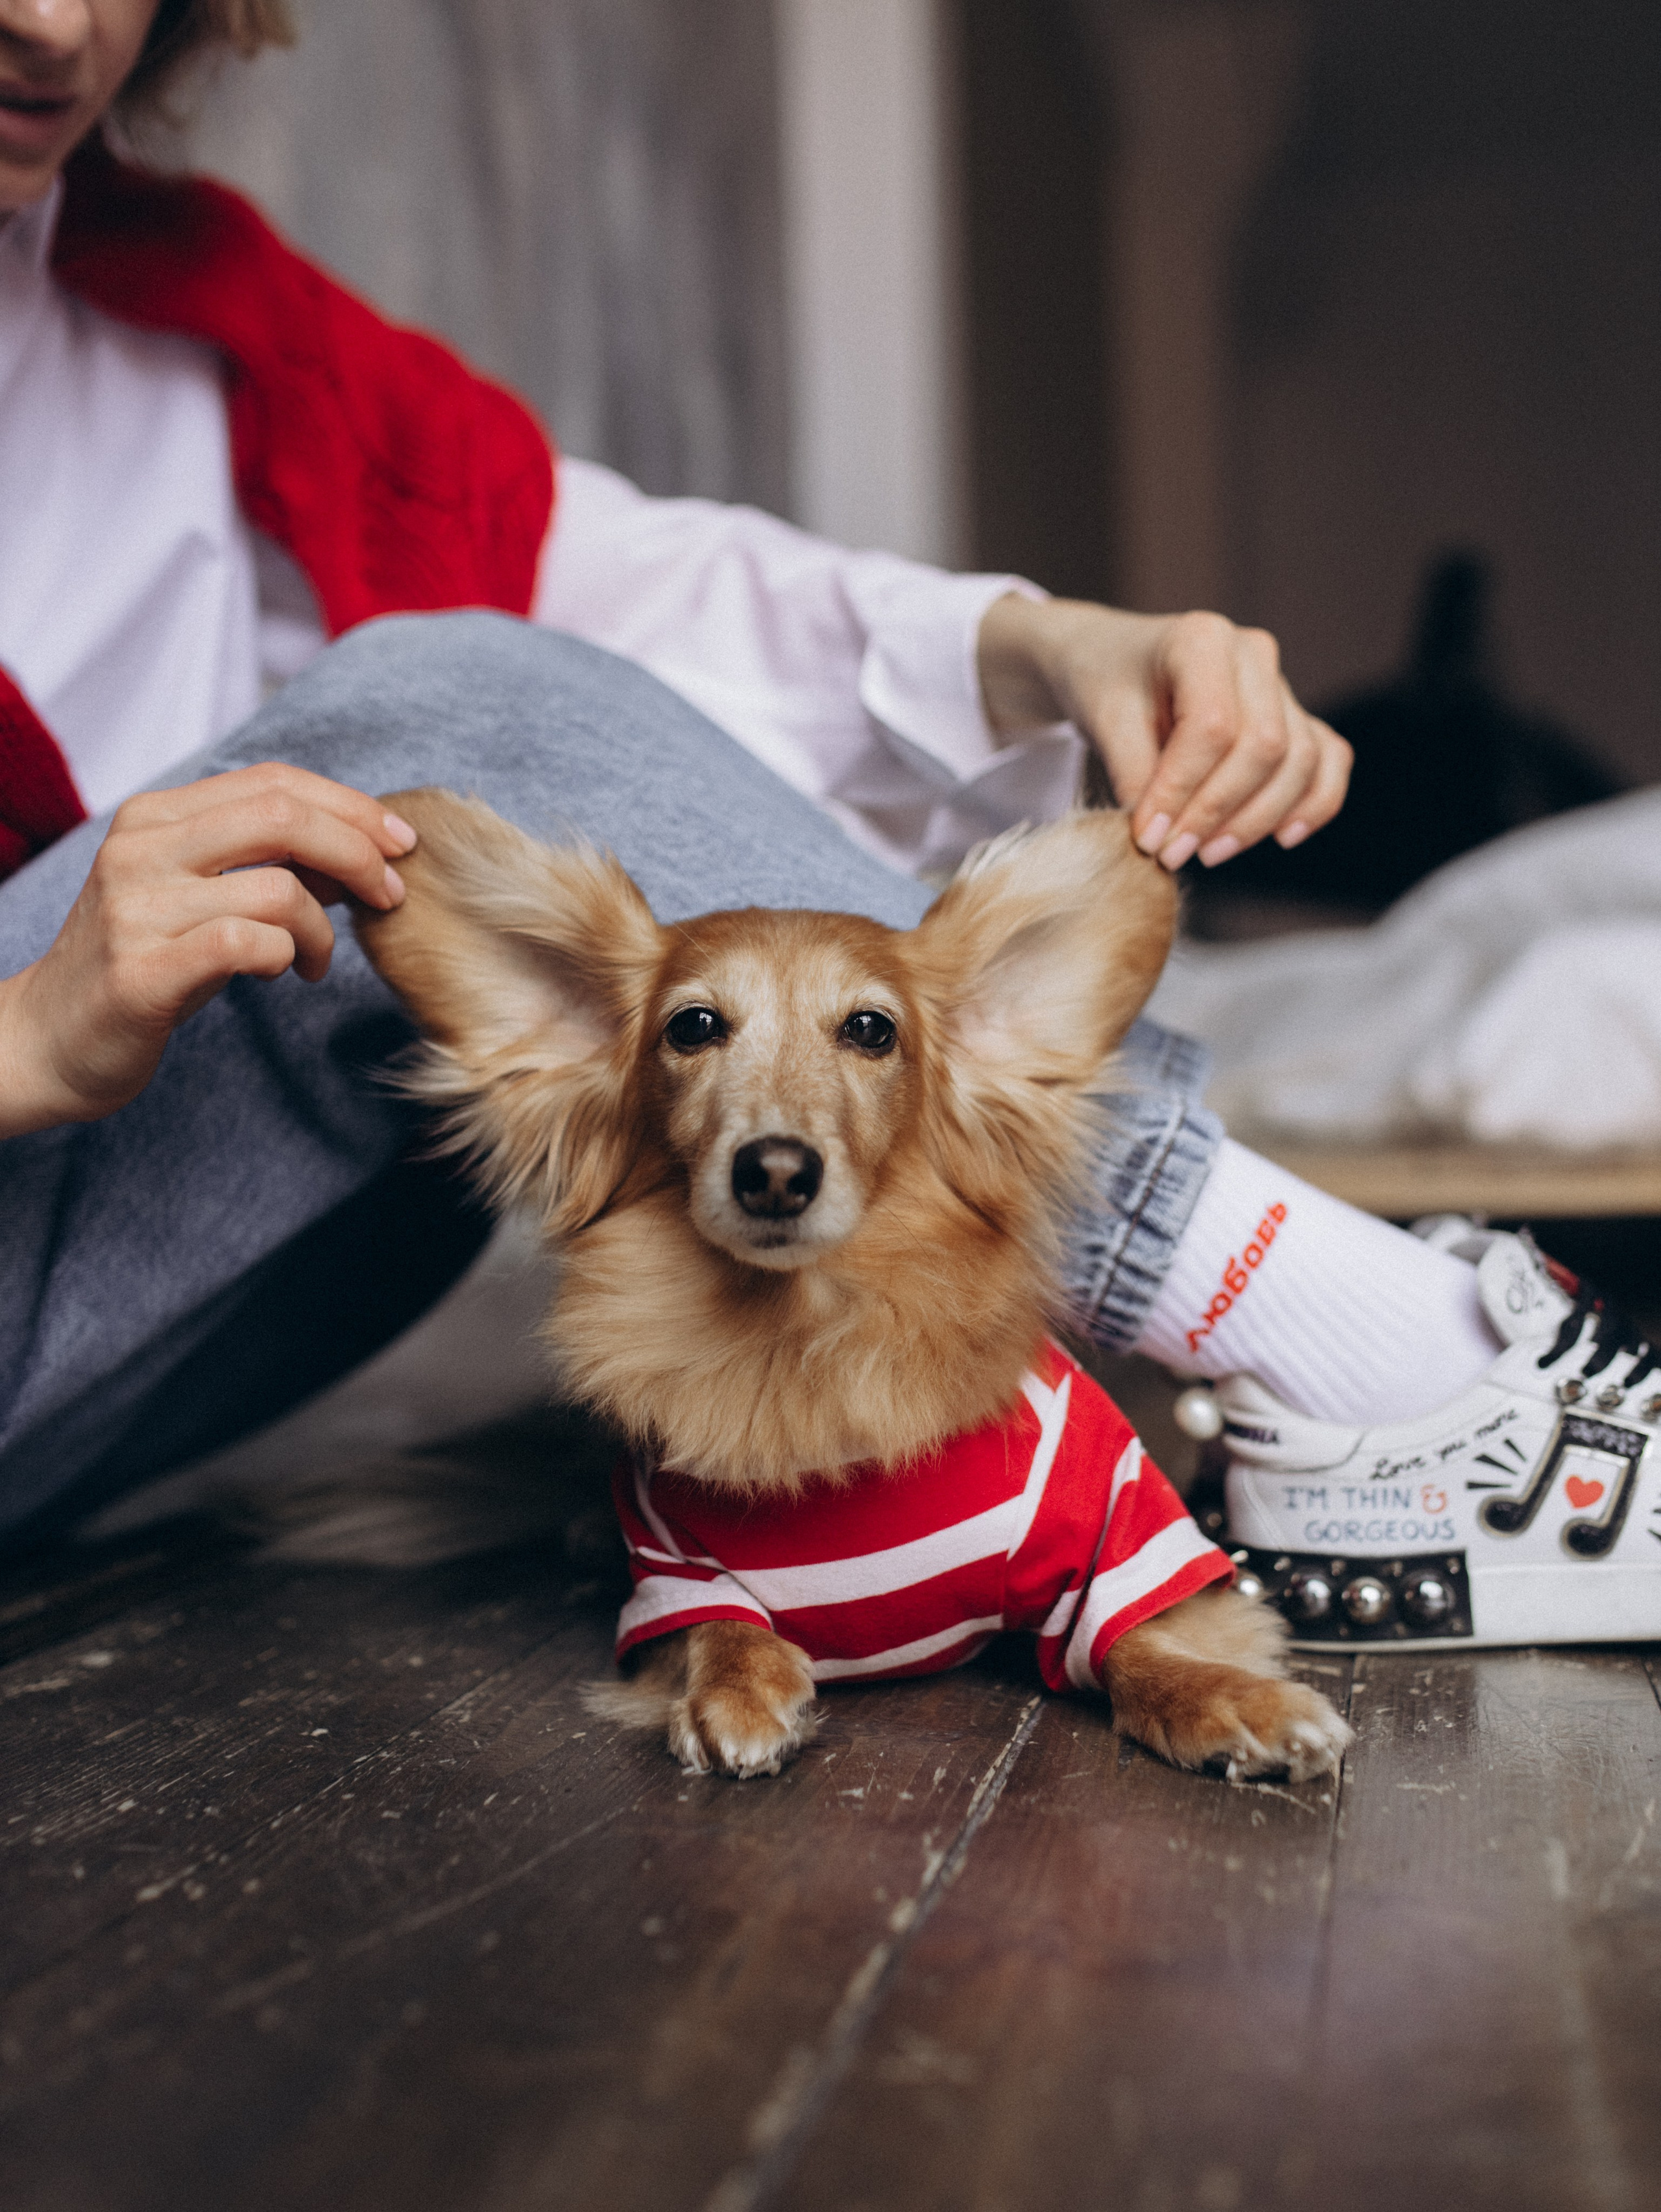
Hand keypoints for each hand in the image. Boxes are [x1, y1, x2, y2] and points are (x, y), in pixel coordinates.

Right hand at [0, 764, 416, 1138]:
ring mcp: (135, 908)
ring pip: (277, 888)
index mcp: (154, 817)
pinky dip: (287, 957)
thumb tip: (358, 846)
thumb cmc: (144, 963)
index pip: (273, 782)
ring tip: (316, 961)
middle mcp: (139, 849)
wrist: (50, 1039)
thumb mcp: (197, 894)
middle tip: (388, 896)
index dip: (350, 807)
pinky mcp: (142, 971)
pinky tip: (285, 976)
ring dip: (323, 929)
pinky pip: (247, 944)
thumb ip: (259, 860)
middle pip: (282, 817)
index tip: (398, 843)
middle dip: (357, 854)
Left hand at [976, 593, 1351, 870]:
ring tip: (1208, 853)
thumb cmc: (1105, 684)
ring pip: (1300, 759)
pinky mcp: (1294, 714)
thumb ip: (1134, 777)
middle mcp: (1253, 654)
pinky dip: (1315, 801)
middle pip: (1264, 747)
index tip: (1148, 838)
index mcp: (1202, 639)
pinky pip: (1329, 758)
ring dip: (1259, 818)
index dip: (1183, 791)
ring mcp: (1280, 683)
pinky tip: (1283, 837)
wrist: (1112, 661)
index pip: (1213, 727)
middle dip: (1220, 812)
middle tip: (1174, 853)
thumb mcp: (1104, 723)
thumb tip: (1161, 839)